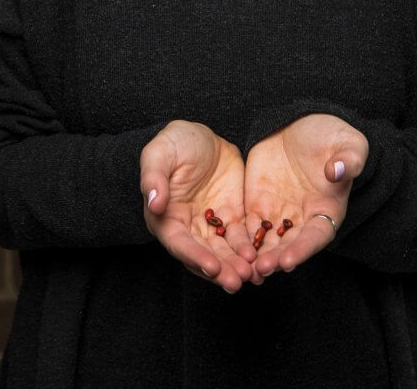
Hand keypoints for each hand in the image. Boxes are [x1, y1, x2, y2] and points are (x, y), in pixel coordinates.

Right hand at [140, 119, 262, 292]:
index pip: (179, 243)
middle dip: (221, 270)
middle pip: (203, 255)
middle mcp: (187, 228)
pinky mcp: (231, 217)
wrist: (201, 135)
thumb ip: (154, 178)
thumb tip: (154, 203)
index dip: (195, 256)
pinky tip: (262, 258)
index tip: (212, 267)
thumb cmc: (174, 142)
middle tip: (238, 281)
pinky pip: (240, 237)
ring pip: (223, 252)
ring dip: (236, 266)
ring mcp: (210, 225)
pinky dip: (250, 250)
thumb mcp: (160, 153)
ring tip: (253, 274)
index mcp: (165, 218)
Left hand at [244, 113, 367, 276]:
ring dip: (256, 257)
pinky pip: (248, 226)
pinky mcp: (258, 204)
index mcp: (327, 210)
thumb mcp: (347, 143)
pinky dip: (240, 240)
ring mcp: (279, 213)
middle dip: (275, 259)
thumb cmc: (330, 136)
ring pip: (267, 242)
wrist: (301, 124)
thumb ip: (347, 159)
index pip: (316, 236)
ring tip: (244, 268)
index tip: (289, 262)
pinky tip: (228, 248)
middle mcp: (302, 219)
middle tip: (261, 269)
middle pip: (289, 246)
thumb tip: (337, 170)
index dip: (303, 250)